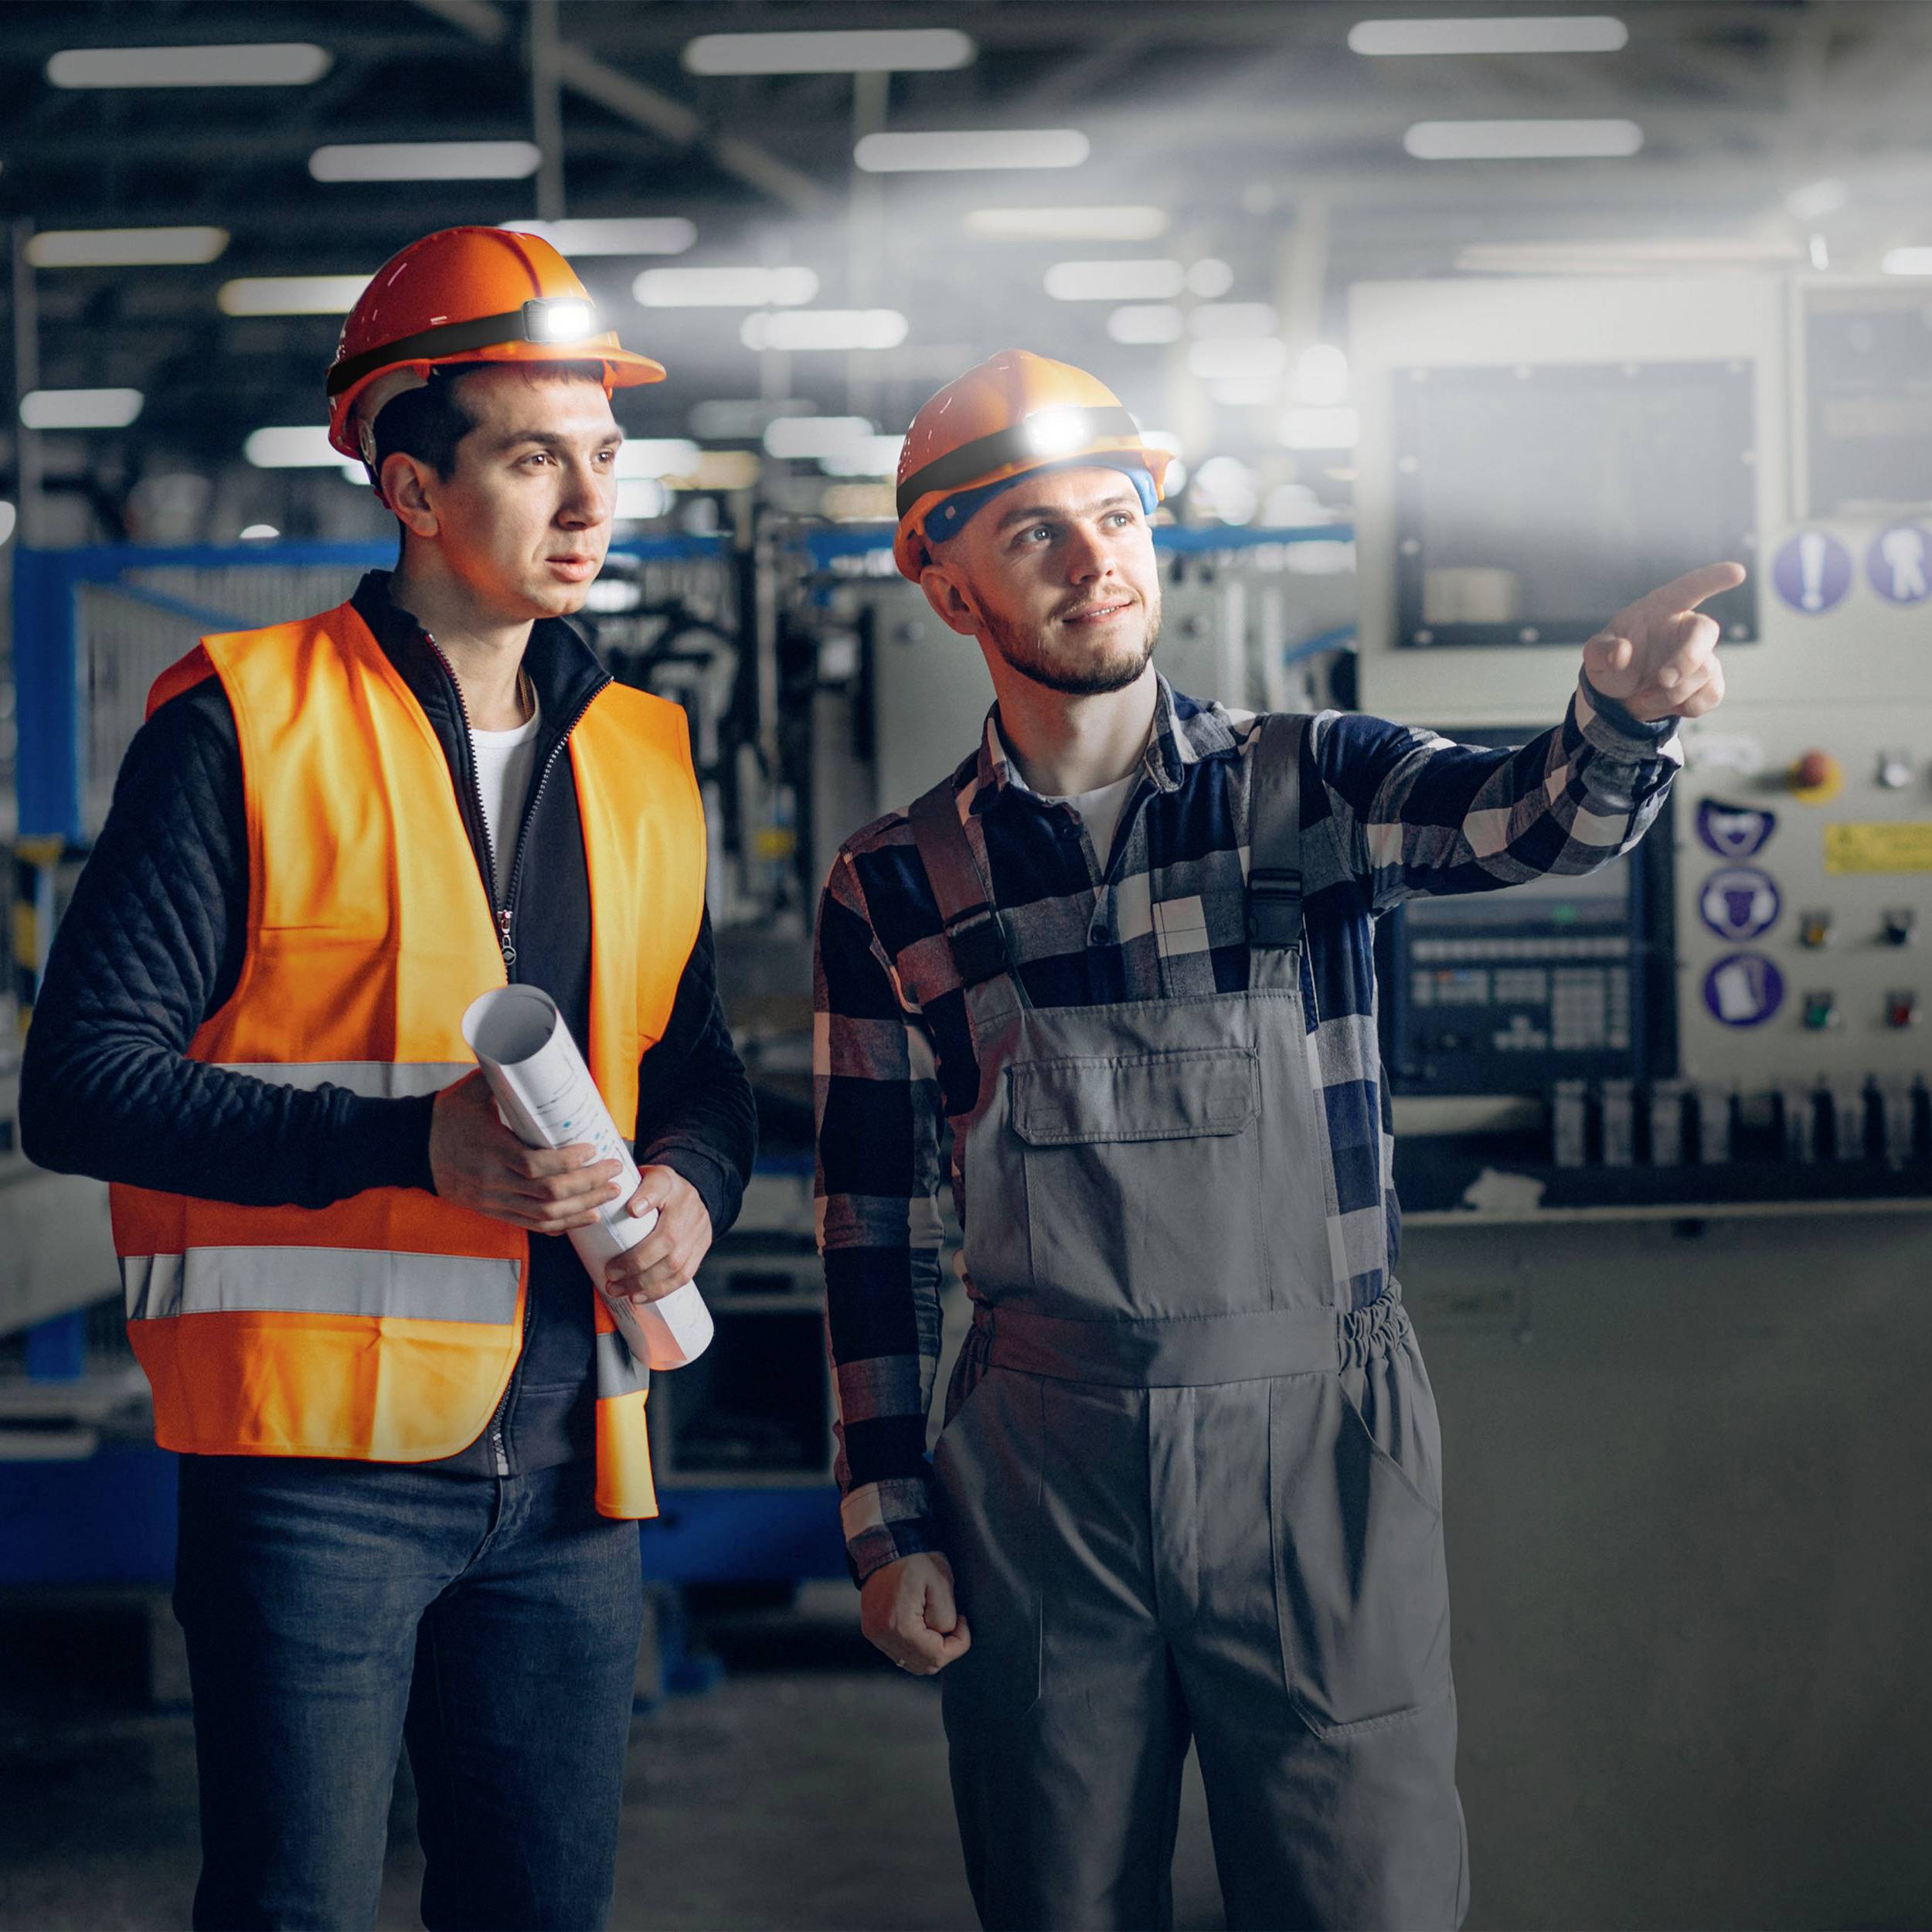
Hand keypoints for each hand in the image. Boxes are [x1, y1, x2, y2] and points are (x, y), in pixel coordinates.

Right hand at [429, 1071, 623, 1232]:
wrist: (414, 1147)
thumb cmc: (446, 1115)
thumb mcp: (470, 1091)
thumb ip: (503, 1076)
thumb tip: (534, 1052)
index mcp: (489, 1149)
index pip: (534, 1164)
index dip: (568, 1161)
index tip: (592, 1148)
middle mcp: (492, 1180)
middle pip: (548, 1193)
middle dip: (587, 1183)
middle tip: (614, 1169)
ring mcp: (492, 1200)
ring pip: (544, 1213)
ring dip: (582, 1206)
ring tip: (609, 1194)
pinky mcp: (492, 1210)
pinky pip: (530, 1224)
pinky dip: (561, 1224)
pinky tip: (584, 1217)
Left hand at [603, 1166, 712, 1303]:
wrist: (689, 1193)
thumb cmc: (655, 1190)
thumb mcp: (641, 1179)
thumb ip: (626, 1189)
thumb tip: (621, 1208)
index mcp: (669, 1183)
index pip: (659, 1186)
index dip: (647, 1199)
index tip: (631, 1210)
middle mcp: (689, 1206)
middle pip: (668, 1238)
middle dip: (636, 1262)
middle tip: (610, 1274)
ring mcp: (699, 1230)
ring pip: (676, 1264)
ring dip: (644, 1283)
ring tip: (619, 1289)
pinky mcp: (701, 1250)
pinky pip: (683, 1276)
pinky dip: (659, 1290)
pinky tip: (638, 1296)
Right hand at [860, 1552, 971, 1675]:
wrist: (883, 1547)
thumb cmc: (913, 1560)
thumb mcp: (941, 1582)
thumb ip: (946, 1616)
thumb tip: (946, 1635)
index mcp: (900, 1626)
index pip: (937, 1657)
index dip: (958, 1644)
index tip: (963, 1623)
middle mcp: (883, 1636)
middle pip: (924, 1665)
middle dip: (944, 1649)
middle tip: (953, 1625)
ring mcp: (875, 1635)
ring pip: (911, 1663)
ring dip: (930, 1650)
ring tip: (936, 1623)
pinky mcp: (872, 1631)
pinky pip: (899, 1652)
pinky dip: (915, 1647)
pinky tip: (923, 1626)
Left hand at [1581, 561, 1743, 722]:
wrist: (1621, 696)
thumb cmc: (1612, 662)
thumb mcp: (1595, 656)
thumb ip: (1601, 651)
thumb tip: (1621, 653)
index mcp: (1661, 609)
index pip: (1690, 588)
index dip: (1713, 579)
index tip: (1738, 572)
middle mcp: (1685, 628)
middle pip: (1705, 632)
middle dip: (1687, 658)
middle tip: (1664, 680)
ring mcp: (1701, 655)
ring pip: (1704, 671)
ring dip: (1671, 694)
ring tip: (1641, 699)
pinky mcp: (1709, 681)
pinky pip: (1713, 693)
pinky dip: (1689, 706)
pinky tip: (1667, 706)